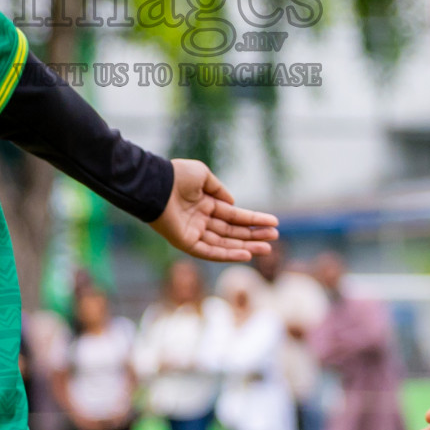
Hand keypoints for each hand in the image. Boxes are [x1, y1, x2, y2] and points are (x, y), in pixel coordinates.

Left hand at [149, 158, 278, 261]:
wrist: (154, 183)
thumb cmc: (176, 176)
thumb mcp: (203, 176)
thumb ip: (219, 190)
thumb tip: (232, 204)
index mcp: (205, 204)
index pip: (234, 215)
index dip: (254, 219)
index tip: (273, 222)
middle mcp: (201, 220)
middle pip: (233, 232)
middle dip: (254, 235)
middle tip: (274, 237)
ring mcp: (194, 232)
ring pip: (225, 244)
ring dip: (246, 246)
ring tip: (267, 247)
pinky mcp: (186, 243)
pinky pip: (210, 251)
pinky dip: (228, 254)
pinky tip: (246, 254)